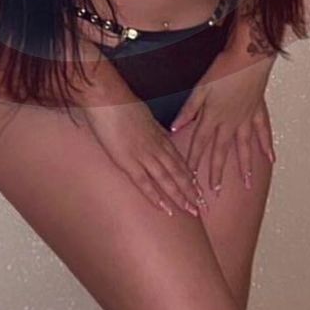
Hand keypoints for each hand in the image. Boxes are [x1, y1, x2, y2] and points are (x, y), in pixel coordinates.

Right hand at [84, 94, 204, 218]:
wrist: (107, 98)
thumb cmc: (123, 104)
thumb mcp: (146, 117)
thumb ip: (155, 130)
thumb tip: (164, 136)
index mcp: (160, 137)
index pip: (179, 161)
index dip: (190, 177)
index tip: (199, 189)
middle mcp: (156, 148)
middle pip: (178, 173)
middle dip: (191, 191)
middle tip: (202, 207)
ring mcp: (143, 155)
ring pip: (167, 180)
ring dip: (180, 196)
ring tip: (191, 211)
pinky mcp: (128, 161)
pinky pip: (144, 182)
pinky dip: (155, 196)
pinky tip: (165, 208)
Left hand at [169, 48, 276, 192]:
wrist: (249, 57)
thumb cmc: (224, 69)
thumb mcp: (200, 88)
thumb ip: (188, 110)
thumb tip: (176, 127)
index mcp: (213, 117)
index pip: (200, 144)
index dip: (193, 162)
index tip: (189, 179)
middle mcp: (230, 122)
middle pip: (221, 152)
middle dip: (217, 172)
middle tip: (215, 192)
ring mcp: (246, 118)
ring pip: (244, 148)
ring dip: (245, 167)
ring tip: (246, 184)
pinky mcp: (258, 111)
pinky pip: (263, 132)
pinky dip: (267, 146)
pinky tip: (271, 159)